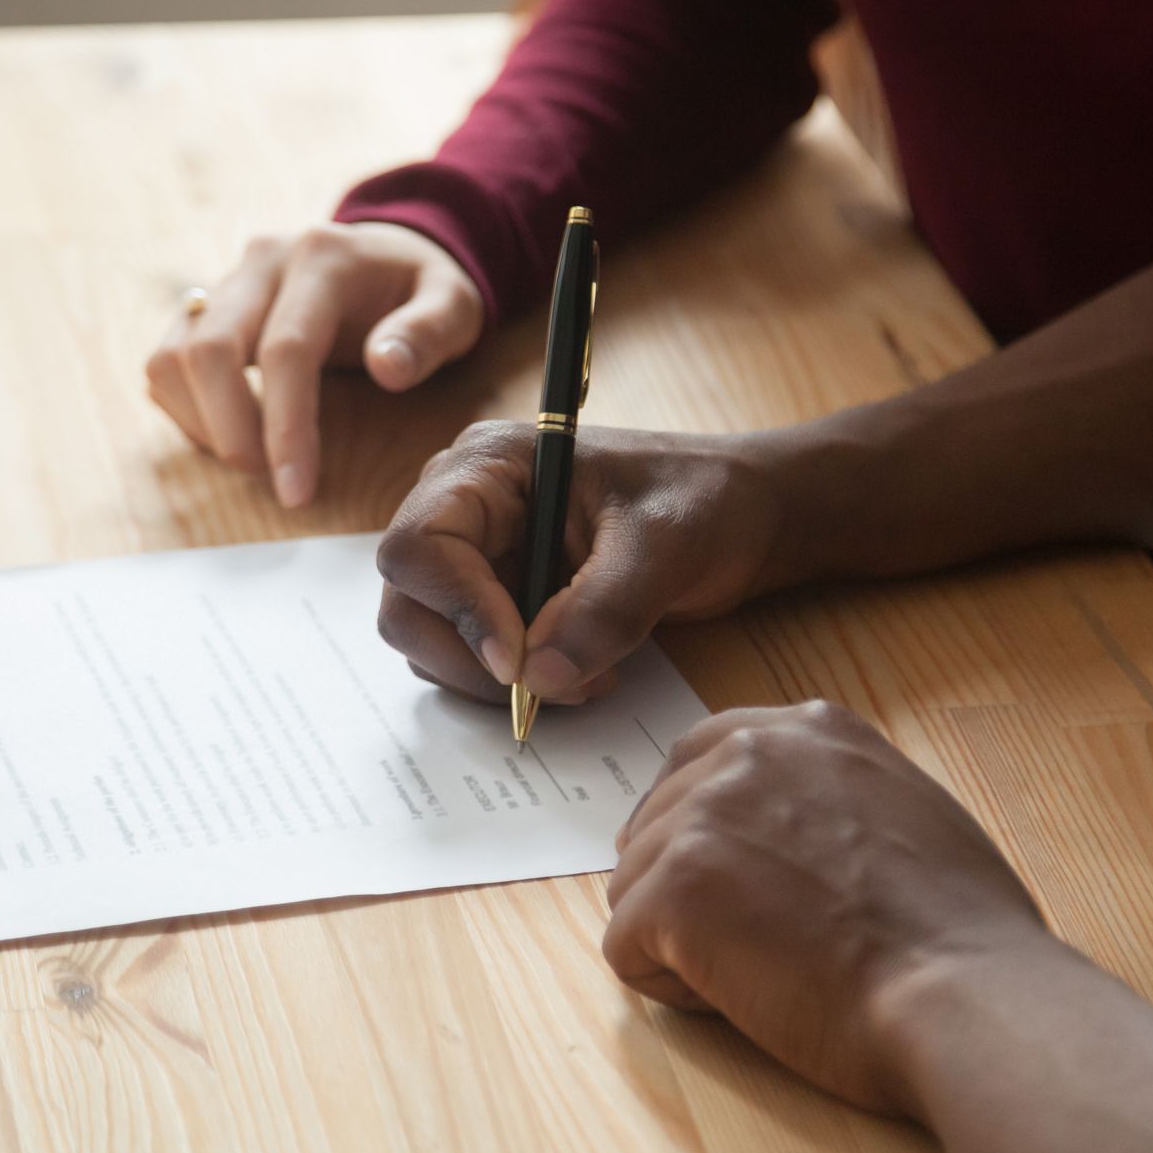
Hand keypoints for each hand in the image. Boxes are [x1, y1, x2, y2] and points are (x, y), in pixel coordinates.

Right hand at [146, 222, 483, 505]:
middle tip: (269, 479)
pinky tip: (230, 435)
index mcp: (323, 259)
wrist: (389, 251)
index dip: (285, 426)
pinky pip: (167, 361)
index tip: (296, 491)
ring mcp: (227, 280)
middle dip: (229, 430)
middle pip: (209, 348)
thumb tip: (386, 368)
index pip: (286, 349)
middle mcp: (262, 261)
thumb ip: (428, 332)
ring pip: (173, 355)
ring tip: (252, 459)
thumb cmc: (423, 289)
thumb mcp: (454, 304)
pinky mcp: (206, 306)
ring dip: (200, 421)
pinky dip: (186, 408)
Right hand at [375, 421, 786, 701]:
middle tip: (554, 686)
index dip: (456, 609)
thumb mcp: (665, 546)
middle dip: (474, 659)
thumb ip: (604, 609)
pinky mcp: (501, 600)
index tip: (517, 660)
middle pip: (410, 604)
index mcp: (490, 466)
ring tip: (588, 676)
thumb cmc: (706, 499)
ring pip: (434, 642)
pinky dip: (517, 684)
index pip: (419, 545)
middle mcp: (468, 509)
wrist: (743, 516)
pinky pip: (473, 659)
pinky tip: (583, 673)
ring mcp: (480, 558)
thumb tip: (539, 677)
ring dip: (499, 681)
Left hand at [603, 701, 1044, 1113]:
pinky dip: (672, 987)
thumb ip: (831, 796)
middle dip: (688, 888)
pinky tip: (747, 998)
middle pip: (657, 822)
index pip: (703, 755)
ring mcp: (705, 815)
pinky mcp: (674, 888)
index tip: (734, 877)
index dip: (705, 829)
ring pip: (636, 887)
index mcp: (811, 730)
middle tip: (763, 942)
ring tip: (772, 972)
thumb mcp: (907, 812)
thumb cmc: (960, 934)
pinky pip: (626, 947)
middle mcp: (750, 753)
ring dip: (684, 942)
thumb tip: (785, 833)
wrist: (964, 994)